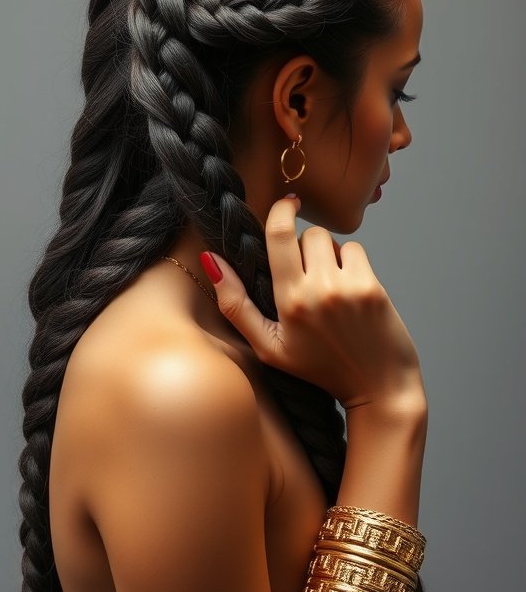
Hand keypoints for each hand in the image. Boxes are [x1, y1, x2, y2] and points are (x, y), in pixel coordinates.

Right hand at [200, 195, 423, 415]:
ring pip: (332, 240)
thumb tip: (211, 260)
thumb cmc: (320, 369)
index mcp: (289, 302)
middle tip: (309, 274)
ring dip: (328, 253)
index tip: (286, 203)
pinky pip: (356, 251)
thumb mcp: (269, 347)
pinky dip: (351, 262)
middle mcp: (318, 291)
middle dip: (306, 245)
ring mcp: (349, 288)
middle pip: (308, 234)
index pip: (280, 235)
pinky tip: (351, 290)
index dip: (281, 211)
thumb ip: (236, 305)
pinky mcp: (374, 287)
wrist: (380, 387)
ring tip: (330, 285)